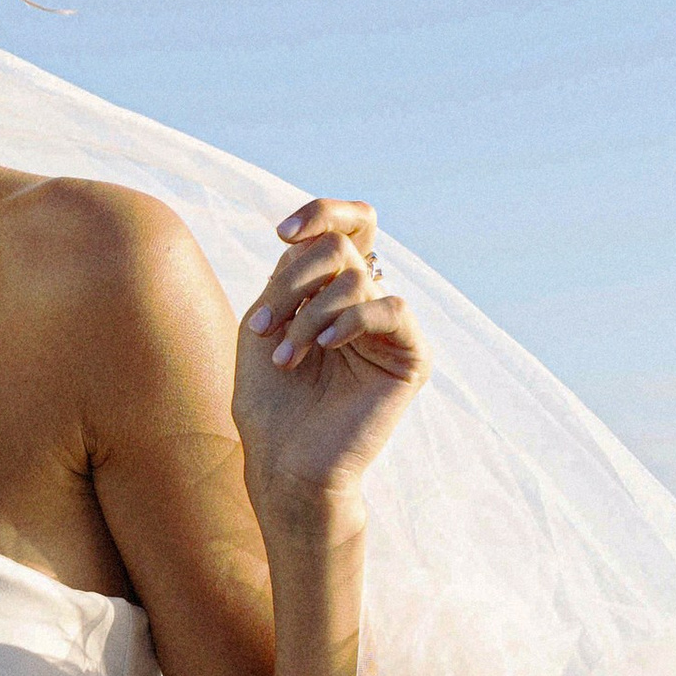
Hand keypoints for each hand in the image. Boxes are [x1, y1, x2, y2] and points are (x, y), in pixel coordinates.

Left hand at [234, 196, 428, 509]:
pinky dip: (352, 319)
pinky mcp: (411, 357)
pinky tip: (326, 346)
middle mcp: (364, 302)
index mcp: (331, 291)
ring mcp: (388, 329)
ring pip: (357, 279)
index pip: (347, 226)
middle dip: (293, 279)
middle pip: (342, 245)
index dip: (321, 213)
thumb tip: (319, 234)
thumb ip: (291, 272)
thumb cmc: (269, 400)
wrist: (285, 462)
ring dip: (309, 315)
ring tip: (286, 358)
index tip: (282, 233)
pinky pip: (394, 309)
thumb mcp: (266, 320)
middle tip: (263, 326)